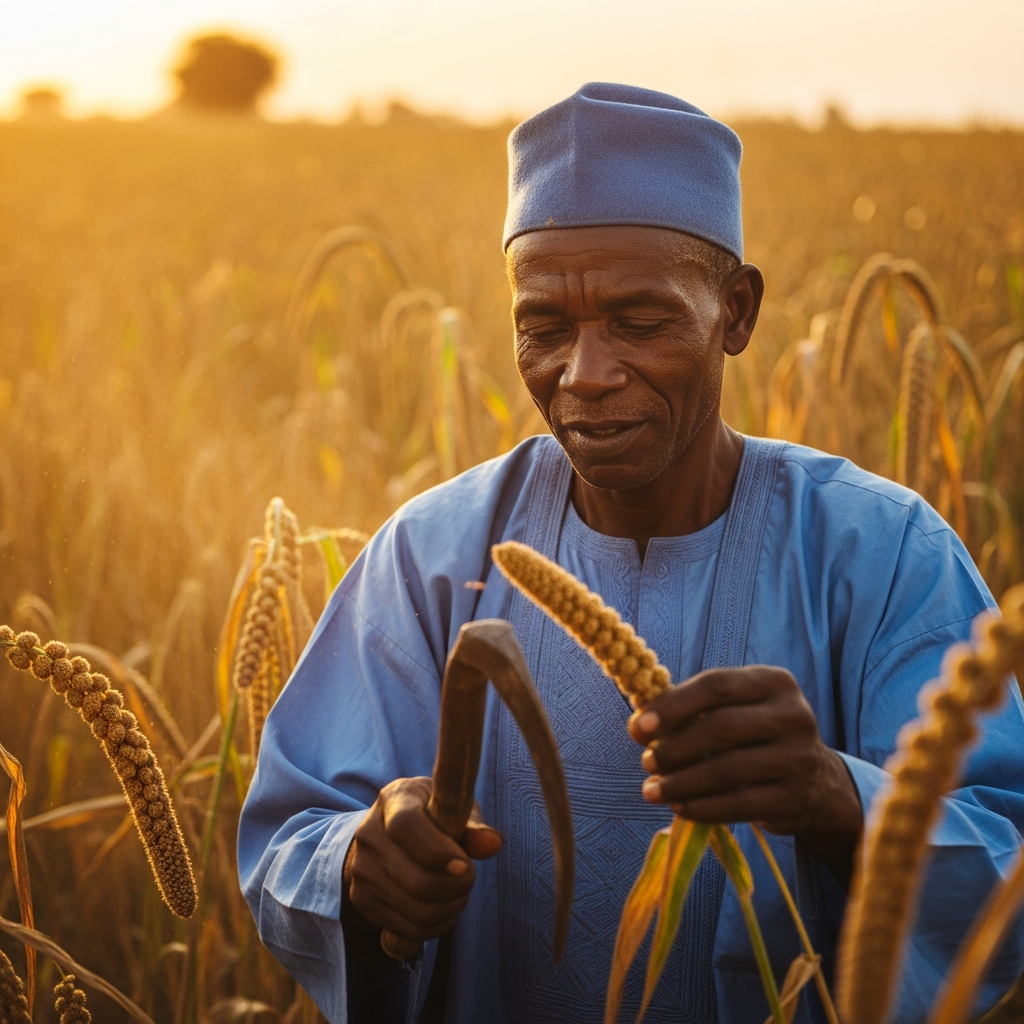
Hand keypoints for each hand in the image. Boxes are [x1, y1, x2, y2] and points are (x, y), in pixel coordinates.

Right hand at [342, 776, 501, 948]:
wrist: (387, 831)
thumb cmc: (431, 815)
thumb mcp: (452, 807)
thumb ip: (473, 827)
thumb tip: (493, 844)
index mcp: (393, 800)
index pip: (405, 827)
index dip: (438, 852)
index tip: (466, 864)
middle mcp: (368, 834)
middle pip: (416, 880)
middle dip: (457, 887)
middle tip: (469, 878)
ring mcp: (361, 870)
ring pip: (417, 911)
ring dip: (451, 909)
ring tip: (459, 893)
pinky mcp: (363, 900)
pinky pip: (409, 930)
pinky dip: (437, 926)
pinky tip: (445, 910)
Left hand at [628, 666, 862, 882]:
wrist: (815, 782)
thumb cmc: (756, 736)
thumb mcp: (736, 709)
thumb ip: (692, 710)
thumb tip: (639, 726)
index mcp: (774, 682)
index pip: (716, 686)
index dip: (673, 705)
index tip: (639, 726)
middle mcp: (793, 715)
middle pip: (722, 727)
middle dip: (675, 746)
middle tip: (647, 761)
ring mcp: (799, 758)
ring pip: (728, 770)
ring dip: (681, 782)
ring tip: (652, 790)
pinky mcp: (795, 799)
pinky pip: (739, 805)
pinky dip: (702, 808)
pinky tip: (678, 807)